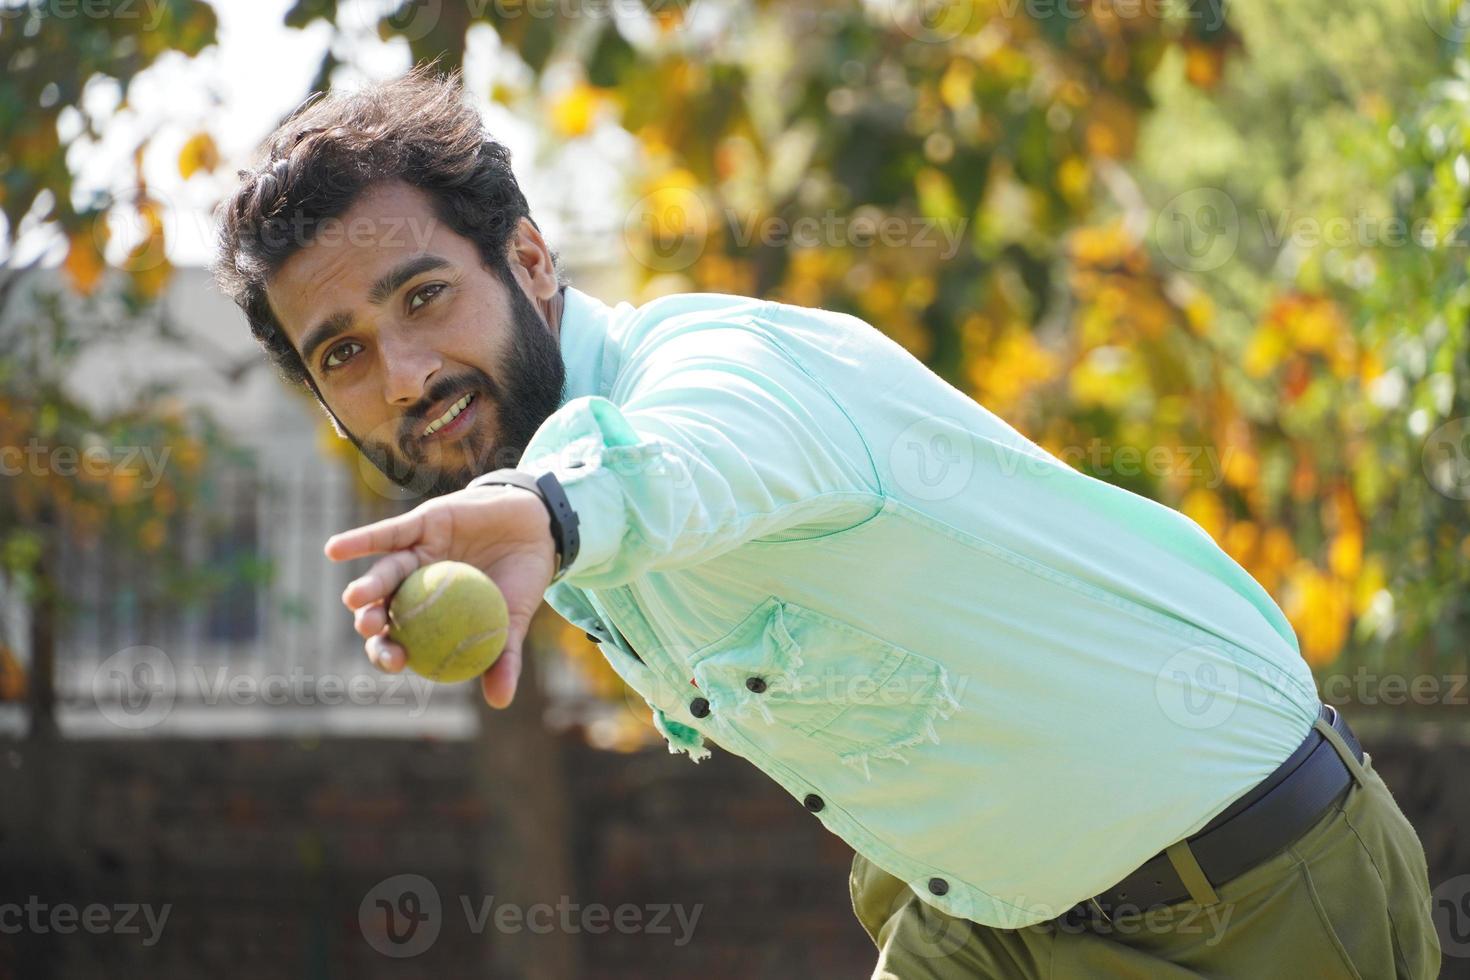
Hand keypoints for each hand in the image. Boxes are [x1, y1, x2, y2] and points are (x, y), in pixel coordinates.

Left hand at [323, 484, 557, 708]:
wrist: (539, 527)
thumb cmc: (523, 578)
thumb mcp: (515, 621)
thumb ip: (502, 658)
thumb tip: (500, 702)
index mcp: (432, 612)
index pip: (401, 638)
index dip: (389, 652)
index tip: (398, 662)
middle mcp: (418, 583)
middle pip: (385, 607)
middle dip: (370, 622)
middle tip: (370, 629)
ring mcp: (417, 552)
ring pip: (386, 571)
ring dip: (367, 586)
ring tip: (355, 599)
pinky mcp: (421, 522)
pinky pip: (389, 533)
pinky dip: (360, 540)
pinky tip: (335, 550)